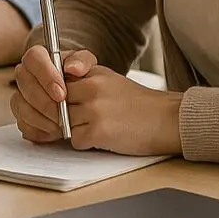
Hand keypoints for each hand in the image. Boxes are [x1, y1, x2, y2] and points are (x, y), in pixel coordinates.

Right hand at [11, 44, 94, 142]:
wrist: (85, 101)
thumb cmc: (84, 80)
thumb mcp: (89, 67)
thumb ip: (82, 61)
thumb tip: (72, 68)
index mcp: (40, 58)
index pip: (32, 57)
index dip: (45, 76)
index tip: (61, 93)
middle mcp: (26, 75)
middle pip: (24, 82)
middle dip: (44, 101)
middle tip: (63, 113)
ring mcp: (21, 96)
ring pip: (20, 104)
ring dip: (42, 118)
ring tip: (61, 125)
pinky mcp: (21, 116)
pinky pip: (22, 123)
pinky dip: (38, 130)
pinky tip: (54, 132)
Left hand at [63, 67, 183, 155]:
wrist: (168, 119)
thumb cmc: (137, 103)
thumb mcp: (107, 80)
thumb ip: (80, 81)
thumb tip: (50, 94)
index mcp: (92, 74)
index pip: (55, 84)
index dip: (58, 98)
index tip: (66, 105)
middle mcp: (91, 88)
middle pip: (56, 105)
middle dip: (64, 115)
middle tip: (84, 120)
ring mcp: (94, 109)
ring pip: (64, 124)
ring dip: (77, 130)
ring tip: (99, 128)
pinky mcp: (99, 131)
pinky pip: (76, 140)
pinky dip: (86, 143)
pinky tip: (104, 138)